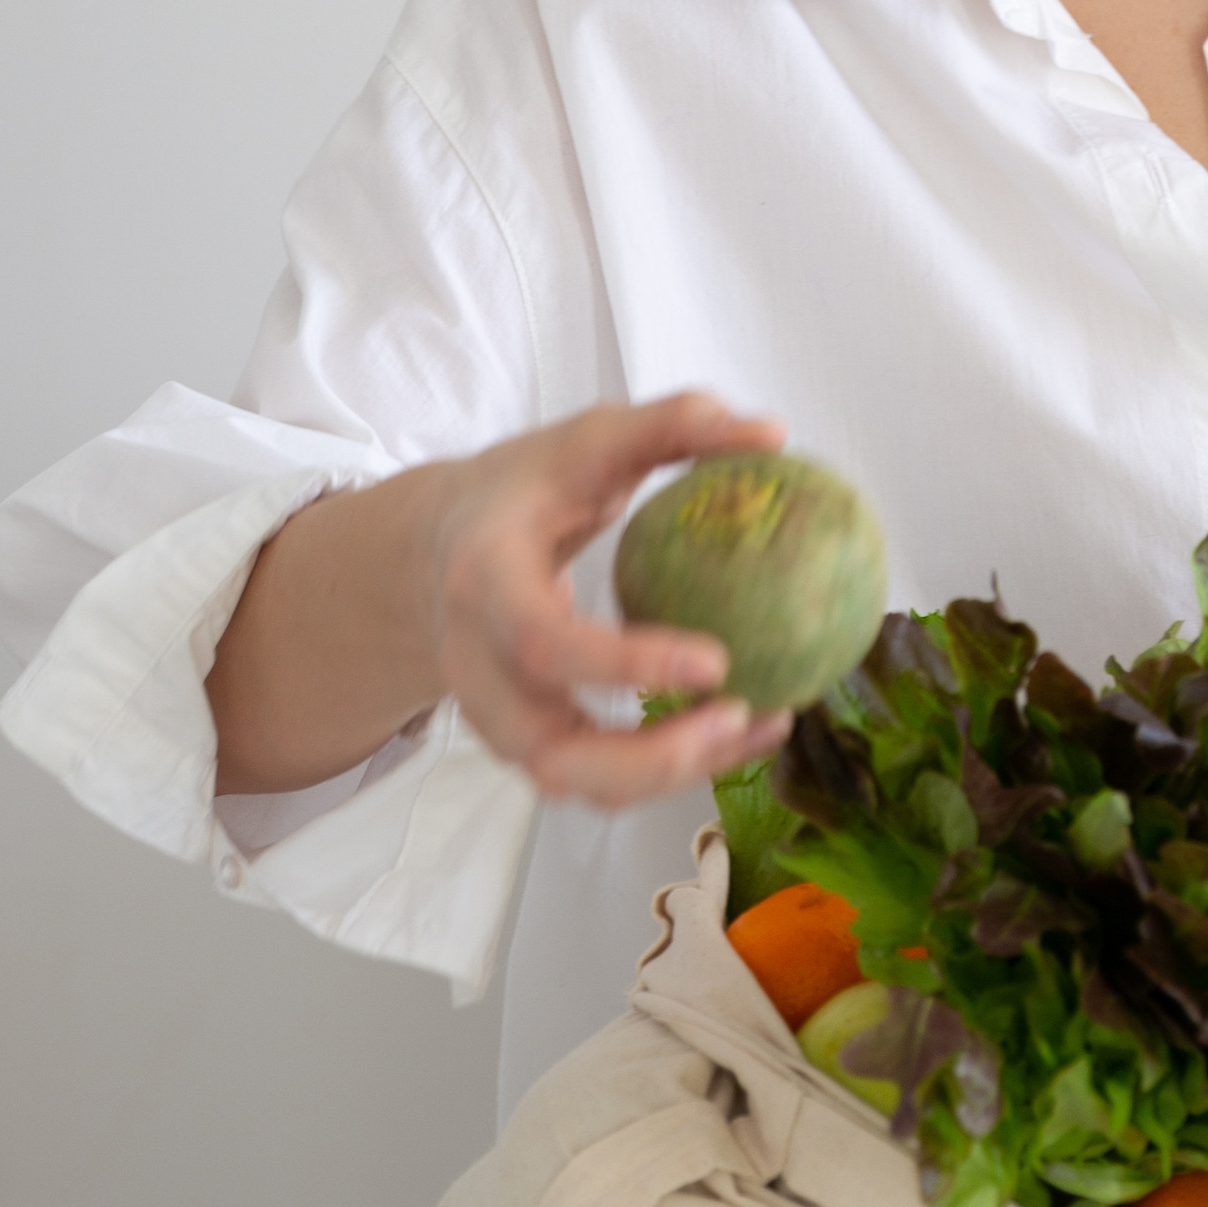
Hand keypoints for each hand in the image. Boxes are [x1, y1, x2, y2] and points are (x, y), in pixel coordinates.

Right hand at [209, 389, 796, 806]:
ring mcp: (494, 716)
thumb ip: (673, 425)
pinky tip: (743, 729)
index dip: (625, 663)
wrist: (436, 546)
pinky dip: (668, 770)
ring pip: (574, 781)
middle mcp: (477, 665)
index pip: (541, 642)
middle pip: (548, 750)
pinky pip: (594, 778)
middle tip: (741, 715)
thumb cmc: (523, 489)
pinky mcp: (524, 741)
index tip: (716, 660)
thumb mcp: (588, 439)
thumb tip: (772, 432)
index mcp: (482, 582)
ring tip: (762, 723)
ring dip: (671, 775)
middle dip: (649, 759)